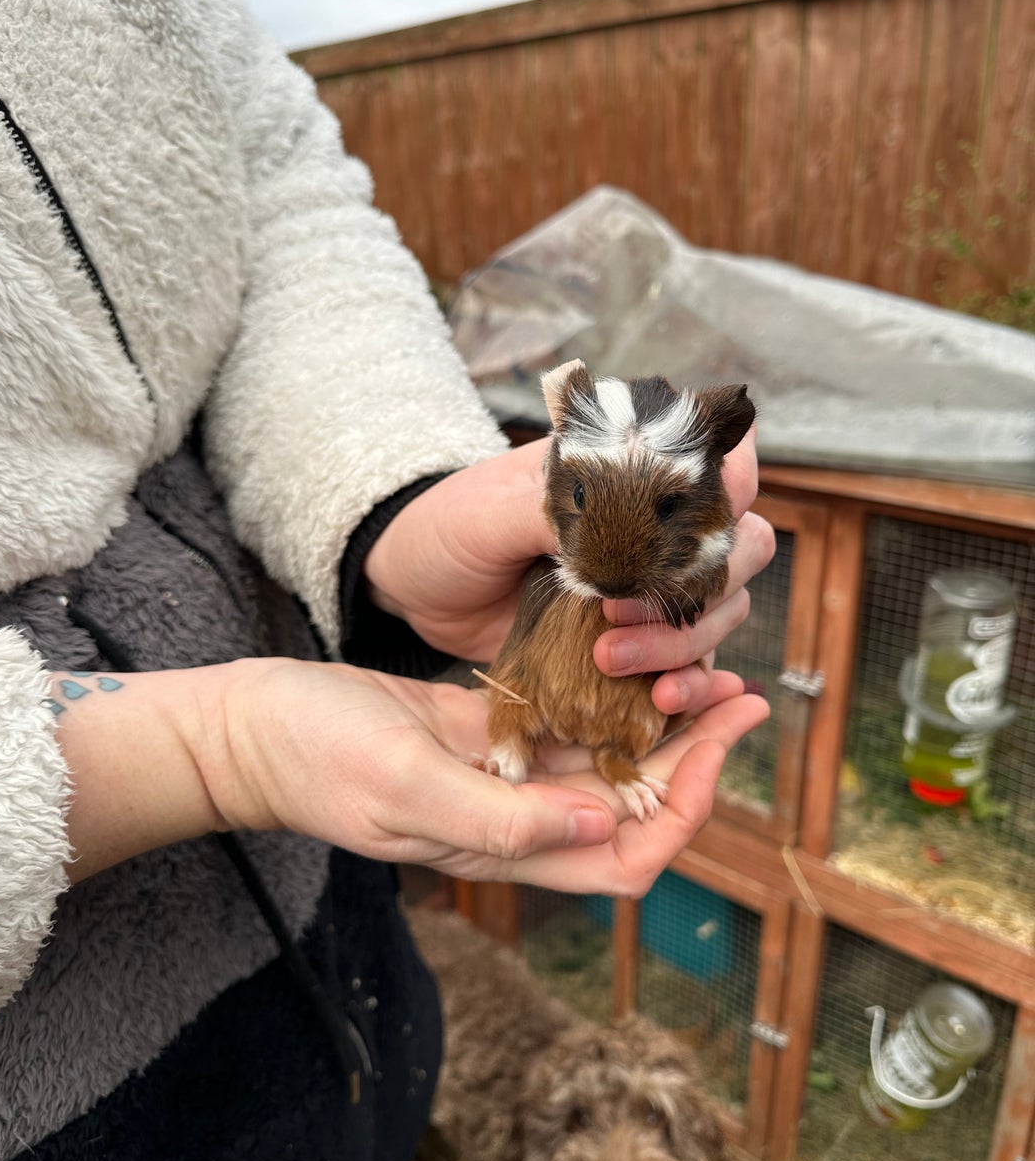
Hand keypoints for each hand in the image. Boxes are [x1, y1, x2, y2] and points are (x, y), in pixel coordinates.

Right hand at [198, 657, 767, 894]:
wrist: (255, 726)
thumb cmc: (316, 758)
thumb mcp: (405, 787)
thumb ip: (502, 821)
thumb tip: (606, 828)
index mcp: (502, 849)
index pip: (624, 859)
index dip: (683, 812)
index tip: (716, 746)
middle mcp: (515, 821)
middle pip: (633, 810)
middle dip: (696, 761)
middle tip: (740, 696)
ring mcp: (502, 777)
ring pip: (606, 765)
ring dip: (663, 727)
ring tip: (708, 672)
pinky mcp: (485, 734)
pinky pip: (564, 724)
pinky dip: (608, 698)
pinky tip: (635, 658)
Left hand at [363, 428, 774, 698]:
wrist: (416, 591)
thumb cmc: (451, 527)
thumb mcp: (493, 510)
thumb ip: (560, 513)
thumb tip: (620, 528)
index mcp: (636, 468)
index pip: (726, 459)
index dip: (733, 489)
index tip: (694, 527)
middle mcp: (661, 523)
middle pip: (744, 546)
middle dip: (704, 585)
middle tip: (622, 611)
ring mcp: (654, 585)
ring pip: (726, 609)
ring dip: (687, 641)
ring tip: (614, 659)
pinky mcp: (639, 642)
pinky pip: (693, 664)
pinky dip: (687, 684)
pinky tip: (659, 701)